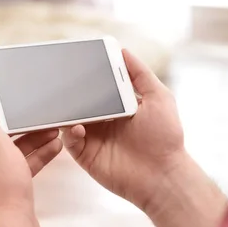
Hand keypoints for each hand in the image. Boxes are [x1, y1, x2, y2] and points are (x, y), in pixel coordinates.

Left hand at [0, 94, 62, 226]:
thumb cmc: (0, 193)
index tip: (12, 105)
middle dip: (22, 127)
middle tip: (39, 119)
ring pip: (13, 151)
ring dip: (34, 141)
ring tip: (52, 132)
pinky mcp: (6, 188)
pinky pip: (22, 166)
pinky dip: (37, 157)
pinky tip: (53, 149)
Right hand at [62, 50, 227, 226]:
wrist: (163, 175)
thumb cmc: (165, 137)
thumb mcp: (159, 97)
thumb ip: (140, 74)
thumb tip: (123, 51)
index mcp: (119, 105)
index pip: (98, 86)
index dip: (89, 76)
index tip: (78, 61)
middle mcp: (104, 120)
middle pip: (81, 101)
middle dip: (72, 91)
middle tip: (61, 79)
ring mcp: (93, 137)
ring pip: (70, 118)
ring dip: (67, 110)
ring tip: (65, 102)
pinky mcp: (86, 155)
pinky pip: (69, 140)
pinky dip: (69, 131)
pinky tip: (78, 127)